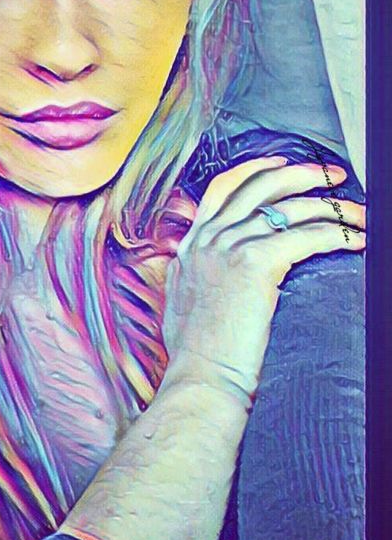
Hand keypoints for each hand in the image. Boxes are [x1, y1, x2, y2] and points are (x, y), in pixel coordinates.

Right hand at [162, 156, 365, 400]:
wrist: (199, 376)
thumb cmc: (196, 353)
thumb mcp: (183, 300)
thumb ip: (193, 273)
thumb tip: (202, 265)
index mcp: (190, 244)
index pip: (223, 188)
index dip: (255, 169)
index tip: (282, 163)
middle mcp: (207, 238)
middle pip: (258, 184)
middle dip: (299, 173)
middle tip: (330, 174)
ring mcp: (227, 248)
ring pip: (286, 207)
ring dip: (328, 205)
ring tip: (356, 211)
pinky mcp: (253, 264)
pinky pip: (305, 236)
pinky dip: (335, 234)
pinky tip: (354, 239)